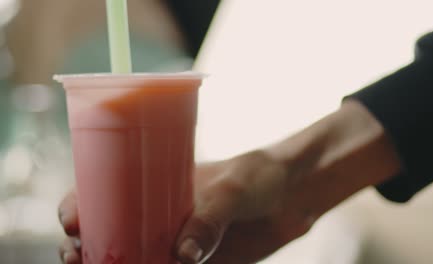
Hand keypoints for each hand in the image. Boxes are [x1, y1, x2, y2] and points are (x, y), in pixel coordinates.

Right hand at [58, 151, 319, 263]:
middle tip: (76, 255)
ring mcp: (177, 242)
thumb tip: (182, 255)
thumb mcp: (234, 188)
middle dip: (88, 245)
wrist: (293, 195)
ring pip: (134, 258)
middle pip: (111, 231)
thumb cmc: (260, 176)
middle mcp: (161, 215)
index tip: (72, 218)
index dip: (82, 204)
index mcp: (159, 184)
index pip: (107, 190)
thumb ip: (211, 218)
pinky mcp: (200, 263)